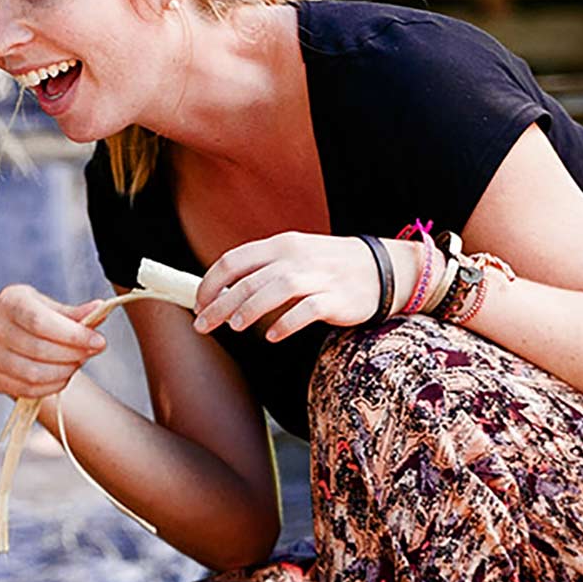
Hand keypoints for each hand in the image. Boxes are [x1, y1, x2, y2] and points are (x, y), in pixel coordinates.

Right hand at [0, 284, 110, 399]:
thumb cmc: (23, 315)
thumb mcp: (45, 305)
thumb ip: (72, 312)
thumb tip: (100, 309)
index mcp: (8, 303)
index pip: (42, 323)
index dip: (74, 335)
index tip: (99, 342)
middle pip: (40, 350)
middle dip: (73, 354)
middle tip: (91, 352)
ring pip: (34, 374)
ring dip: (64, 372)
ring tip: (76, 363)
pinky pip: (27, 389)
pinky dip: (52, 386)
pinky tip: (62, 376)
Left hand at [193, 232, 388, 341]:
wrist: (384, 268)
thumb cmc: (330, 266)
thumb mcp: (295, 256)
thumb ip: (262, 269)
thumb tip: (223, 291)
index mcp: (280, 245)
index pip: (233, 261)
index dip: (210, 284)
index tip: (198, 304)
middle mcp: (295, 257)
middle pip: (248, 280)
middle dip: (220, 304)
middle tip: (202, 325)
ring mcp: (317, 276)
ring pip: (274, 290)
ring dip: (249, 309)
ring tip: (234, 327)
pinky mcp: (336, 298)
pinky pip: (307, 310)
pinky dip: (287, 323)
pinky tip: (273, 336)